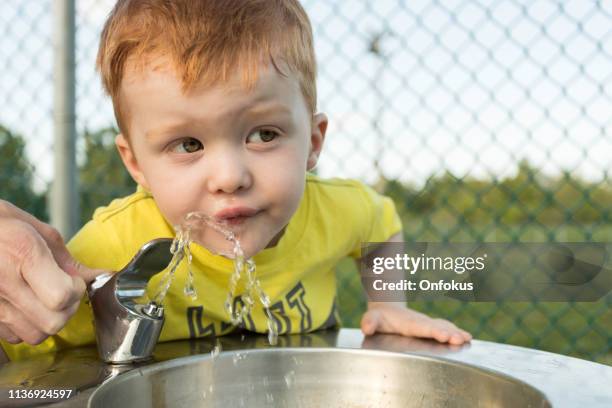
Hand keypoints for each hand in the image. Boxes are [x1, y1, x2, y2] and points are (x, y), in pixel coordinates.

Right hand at [0, 200, 101, 345]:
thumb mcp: (34, 228)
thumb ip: (65, 258)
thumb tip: (93, 277)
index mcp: (23, 254)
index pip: (61, 296)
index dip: (76, 290)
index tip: (74, 280)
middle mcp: (4, 282)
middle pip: (53, 322)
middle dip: (67, 309)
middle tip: (64, 292)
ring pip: (35, 335)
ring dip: (47, 321)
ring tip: (43, 300)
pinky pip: (13, 337)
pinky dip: (24, 326)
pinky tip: (24, 306)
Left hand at [360, 302, 471, 344]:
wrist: (386, 309)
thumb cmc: (379, 317)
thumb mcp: (371, 318)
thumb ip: (369, 322)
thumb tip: (367, 328)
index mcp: (408, 322)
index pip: (422, 327)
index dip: (433, 331)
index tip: (444, 335)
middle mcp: (420, 322)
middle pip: (436, 327)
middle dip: (449, 333)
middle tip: (461, 339)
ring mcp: (427, 324)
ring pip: (443, 327)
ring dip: (455, 333)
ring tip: (467, 338)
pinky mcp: (431, 328)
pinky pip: (445, 328)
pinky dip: (456, 332)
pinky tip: (468, 338)